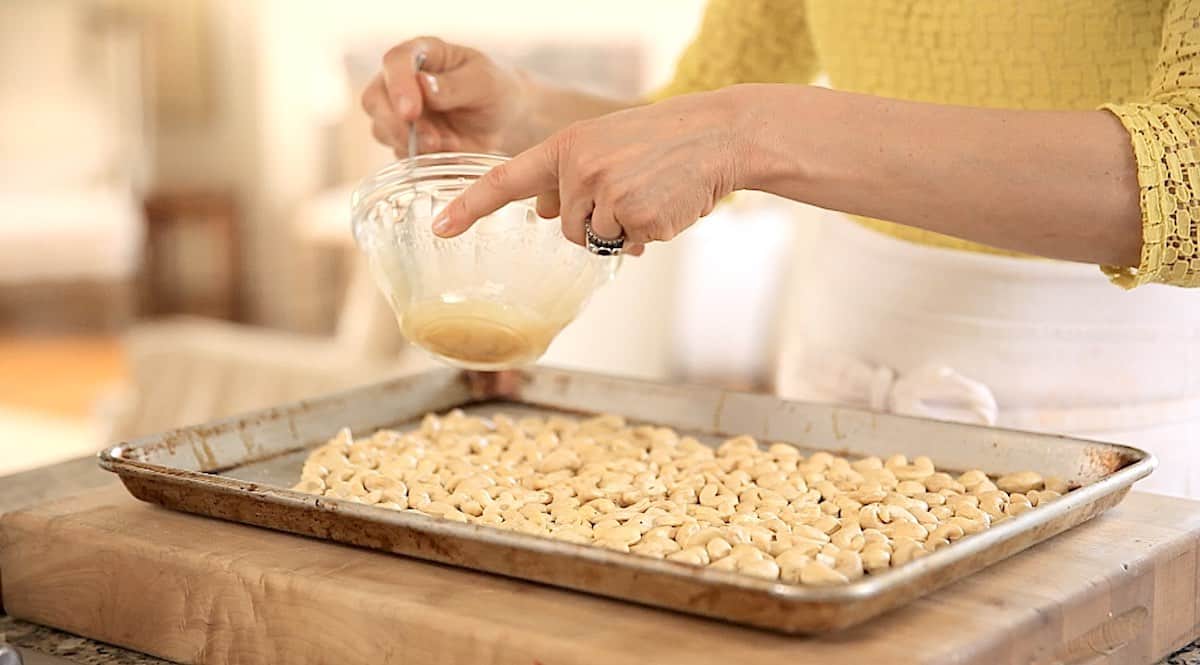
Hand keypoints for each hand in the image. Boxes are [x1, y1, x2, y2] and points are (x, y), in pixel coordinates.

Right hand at [362, 37, 533, 156]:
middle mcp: (401, 81)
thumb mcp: (484, 83)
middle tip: (431, 141)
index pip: (395, 62)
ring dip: (412, 144)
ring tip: (450, 145)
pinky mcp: (403, 140)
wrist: (501, 121)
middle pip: (375, 100)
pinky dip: (421, 160)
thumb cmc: (493, 90)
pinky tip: (449, 154)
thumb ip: (454, 84)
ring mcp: (398, 112)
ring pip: (382, 130)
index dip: (398, 85)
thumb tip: (422, 84)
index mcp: (420, 54)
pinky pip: (400, 154)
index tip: (410, 111)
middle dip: (397, 124)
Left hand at [431, 87, 749, 251]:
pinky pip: (628, 247)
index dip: (470, 206)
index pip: (505, 179)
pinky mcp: (635, 216)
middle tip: (631, 190)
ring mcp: (606, 192)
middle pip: (565, 228)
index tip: (440, 227)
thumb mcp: (604, 144)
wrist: (717, 136)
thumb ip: (569, 176)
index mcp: (566, 146)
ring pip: (595, 241)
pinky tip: (665, 205)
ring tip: (649, 195)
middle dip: (595, 222)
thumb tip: (541, 212)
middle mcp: (579, 169)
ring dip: (621, 231)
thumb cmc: (661, 142)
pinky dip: (646, 236)